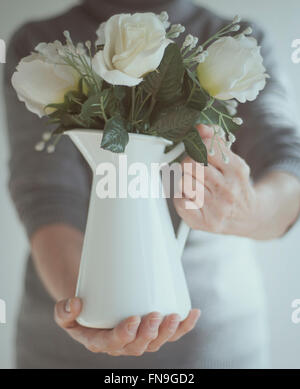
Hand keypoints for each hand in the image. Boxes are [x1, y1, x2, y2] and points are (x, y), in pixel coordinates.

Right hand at [55, 297, 200, 355]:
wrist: (95, 306)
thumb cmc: (82, 309)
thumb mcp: (65, 312)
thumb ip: (63, 311)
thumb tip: (75, 304)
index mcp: (102, 342)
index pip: (114, 344)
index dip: (125, 335)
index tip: (132, 319)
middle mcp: (124, 343)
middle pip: (140, 345)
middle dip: (150, 333)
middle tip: (156, 315)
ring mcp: (140, 337)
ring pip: (158, 341)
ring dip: (170, 332)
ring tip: (176, 316)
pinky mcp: (153, 328)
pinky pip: (172, 332)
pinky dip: (184, 325)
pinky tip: (193, 313)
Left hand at [174, 124, 258, 237]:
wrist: (248, 217)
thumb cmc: (235, 185)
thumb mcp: (232, 160)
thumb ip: (216, 141)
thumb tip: (201, 127)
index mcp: (236, 170)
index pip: (205, 148)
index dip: (196, 146)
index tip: (198, 150)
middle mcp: (227, 190)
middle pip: (190, 164)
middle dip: (188, 162)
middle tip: (193, 168)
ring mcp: (215, 208)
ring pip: (183, 182)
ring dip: (184, 179)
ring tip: (195, 183)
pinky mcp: (202, 222)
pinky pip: (179, 200)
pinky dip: (181, 196)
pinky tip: (191, 197)